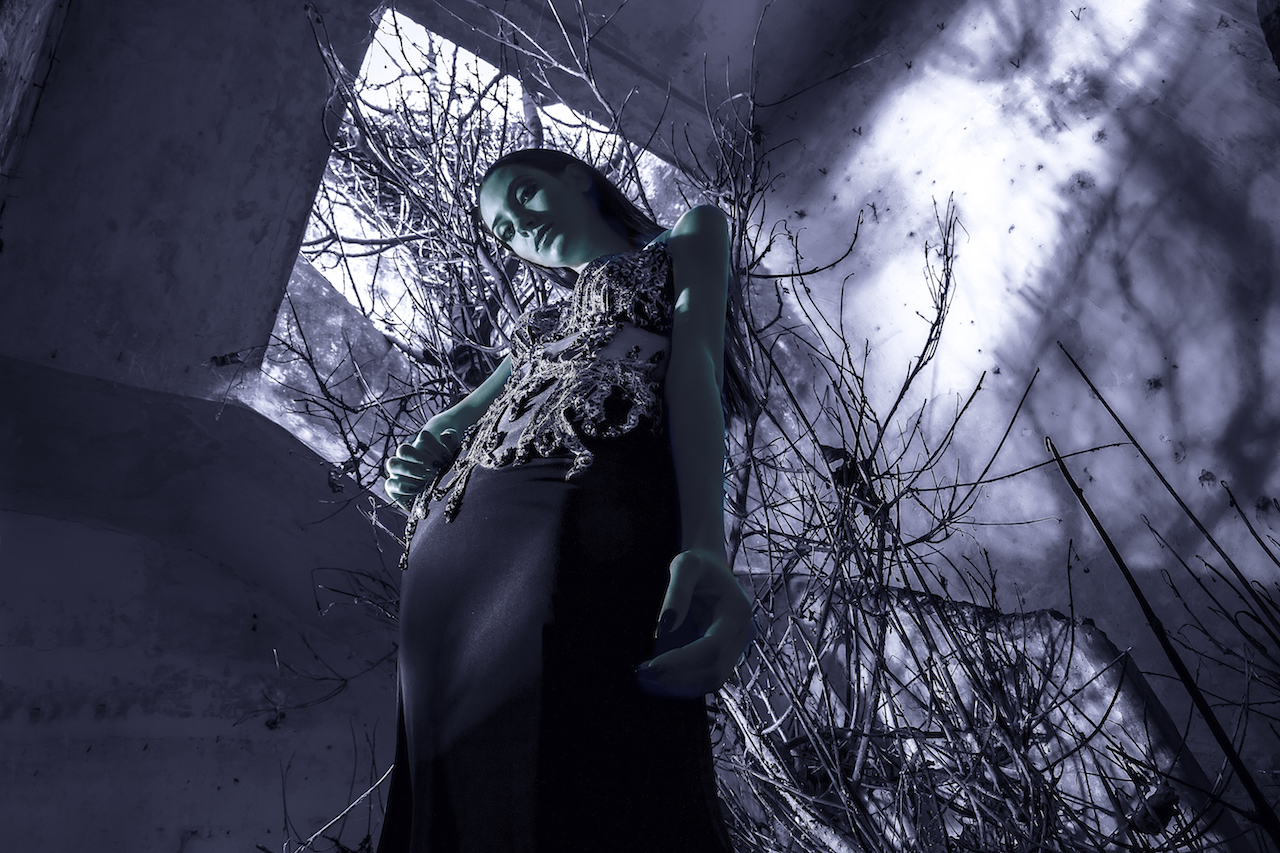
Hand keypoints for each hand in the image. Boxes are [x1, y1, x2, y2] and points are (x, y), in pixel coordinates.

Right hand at [383, 421, 460, 511]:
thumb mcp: (451, 460)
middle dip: (420, 458)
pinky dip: (402, 486)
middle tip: (436, 468)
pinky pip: (390, 484)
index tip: (446, 458)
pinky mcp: (393, 488)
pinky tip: (417, 489)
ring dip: (410, 470)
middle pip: (404, 449)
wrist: (438, 499)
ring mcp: (397, 472)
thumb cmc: (444, 476)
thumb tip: (446, 434)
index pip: (423, 438)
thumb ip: (451, 445)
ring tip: (427, 478)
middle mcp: (405, 458)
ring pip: (392, 464)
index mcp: (421, 447)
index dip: (435, 446)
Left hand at [636, 548, 755, 696]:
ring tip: (649, 677)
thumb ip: (676, 593)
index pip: (712, 648)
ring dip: (681, 684)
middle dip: (680, 677)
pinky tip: (661, 674)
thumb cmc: (697, 563)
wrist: (709, 568)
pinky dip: (685, 680)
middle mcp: (743, 632)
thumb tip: (663, 630)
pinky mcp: (725, 653)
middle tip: (644, 674)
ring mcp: (736, 646)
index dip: (682, 661)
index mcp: (737, 611)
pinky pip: (708, 675)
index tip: (651, 665)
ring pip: (713, 679)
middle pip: (715, 670)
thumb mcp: (684, 565)